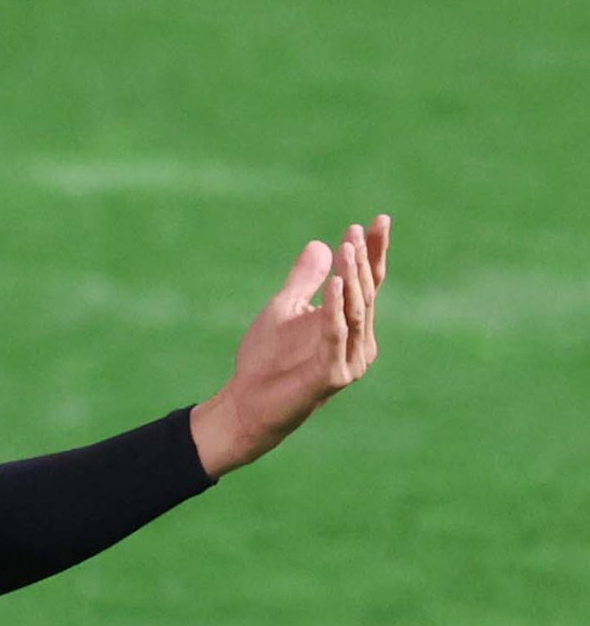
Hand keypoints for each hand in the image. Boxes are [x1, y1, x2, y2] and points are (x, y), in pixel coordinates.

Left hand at [190, 214, 388, 476]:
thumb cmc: (265, 360)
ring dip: (352, 277)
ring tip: (347, 247)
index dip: (375, 252)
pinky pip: (338, 334)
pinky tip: (334, 280)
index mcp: (350, 325)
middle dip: (362, 260)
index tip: (380, 220)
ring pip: (357, 310)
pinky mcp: (333, 375)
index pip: (369, 283)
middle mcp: (359, 342)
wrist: (246, 404)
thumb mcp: (283, 310)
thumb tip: (322, 244)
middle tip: (355, 231)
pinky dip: (336, 306)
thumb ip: (303, 280)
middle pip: (366, 292)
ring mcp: (350, 360)